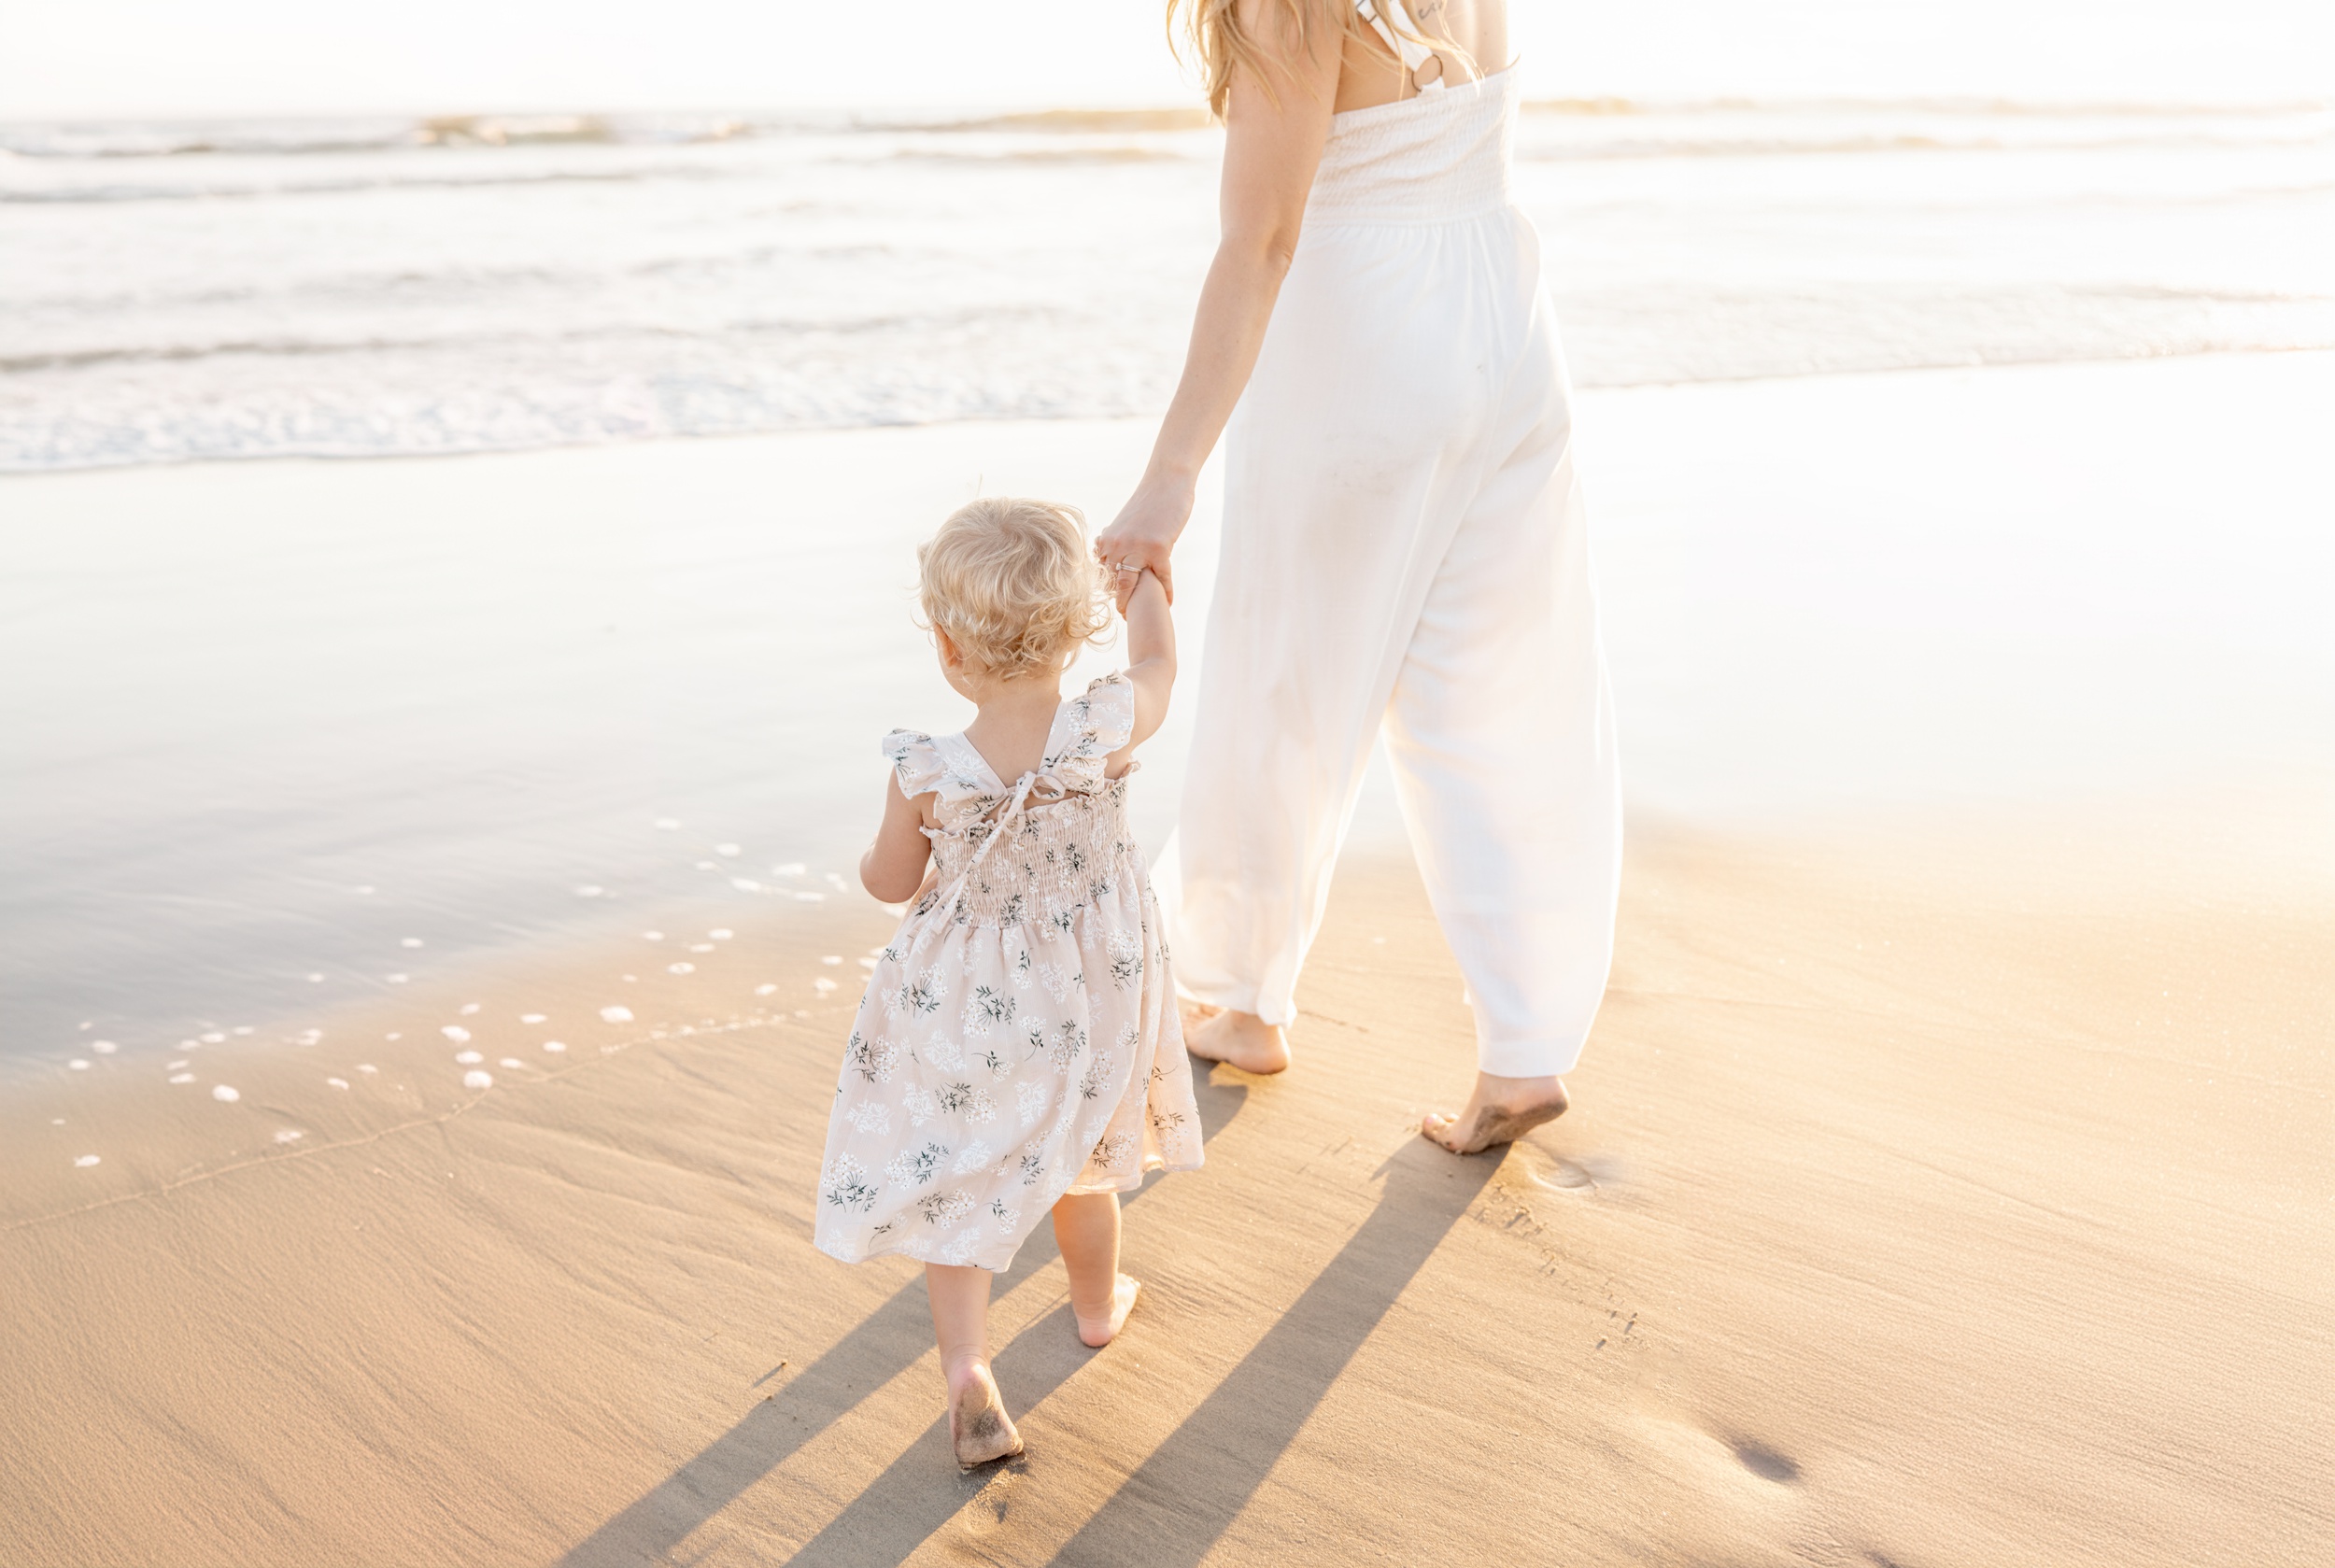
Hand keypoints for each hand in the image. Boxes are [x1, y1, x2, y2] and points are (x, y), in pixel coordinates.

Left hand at [1095, 470, 1193, 611]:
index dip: (1108, 591)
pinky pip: (1161, 577)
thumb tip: (1105, 554)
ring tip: (1140, 616)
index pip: (1102, 573)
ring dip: (1135, 603)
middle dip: (1118, 601)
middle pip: (1113, 582)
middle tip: (1125, 616)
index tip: (1114, 603)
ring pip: (1130, 584)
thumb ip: (1115, 541)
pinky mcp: (1158, 548)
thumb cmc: (1148, 503)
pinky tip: (1168, 602)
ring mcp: (1137, 547)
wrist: (1167, 482)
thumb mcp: (1124, 523)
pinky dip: (1166, 591)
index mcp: (1108, 540)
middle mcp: (1117, 545)